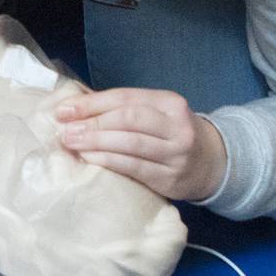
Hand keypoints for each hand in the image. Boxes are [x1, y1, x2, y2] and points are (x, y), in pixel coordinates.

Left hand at [55, 86, 226, 202]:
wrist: (210, 163)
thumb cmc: (171, 135)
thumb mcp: (158, 114)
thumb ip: (124, 109)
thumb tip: (76, 108)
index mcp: (170, 103)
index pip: (126, 98)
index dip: (92, 103)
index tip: (64, 110)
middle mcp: (176, 125)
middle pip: (128, 118)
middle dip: (93, 123)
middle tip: (66, 130)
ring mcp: (175, 153)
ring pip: (130, 143)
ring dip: (96, 142)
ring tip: (71, 143)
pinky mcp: (169, 178)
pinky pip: (133, 167)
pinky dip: (108, 161)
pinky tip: (89, 159)